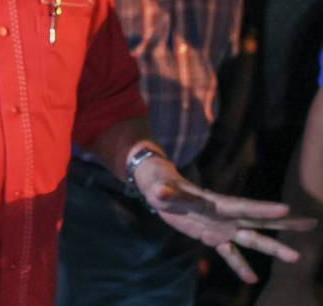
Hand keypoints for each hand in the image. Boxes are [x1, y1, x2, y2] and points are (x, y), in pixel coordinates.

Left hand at [133, 155, 316, 282]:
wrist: (160, 190)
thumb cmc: (161, 185)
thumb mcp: (161, 188)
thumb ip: (165, 192)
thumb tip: (159, 192)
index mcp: (215, 202)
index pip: (242, 206)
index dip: (262, 209)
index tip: (286, 209)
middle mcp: (224, 215)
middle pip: (258, 221)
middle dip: (284, 224)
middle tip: (310, 225)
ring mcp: (222, 227)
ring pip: (251, 239)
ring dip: (272, 248)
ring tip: (295, 257)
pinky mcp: (213, 237)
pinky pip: (229, 254)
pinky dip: (240, 266)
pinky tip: (252, 279)